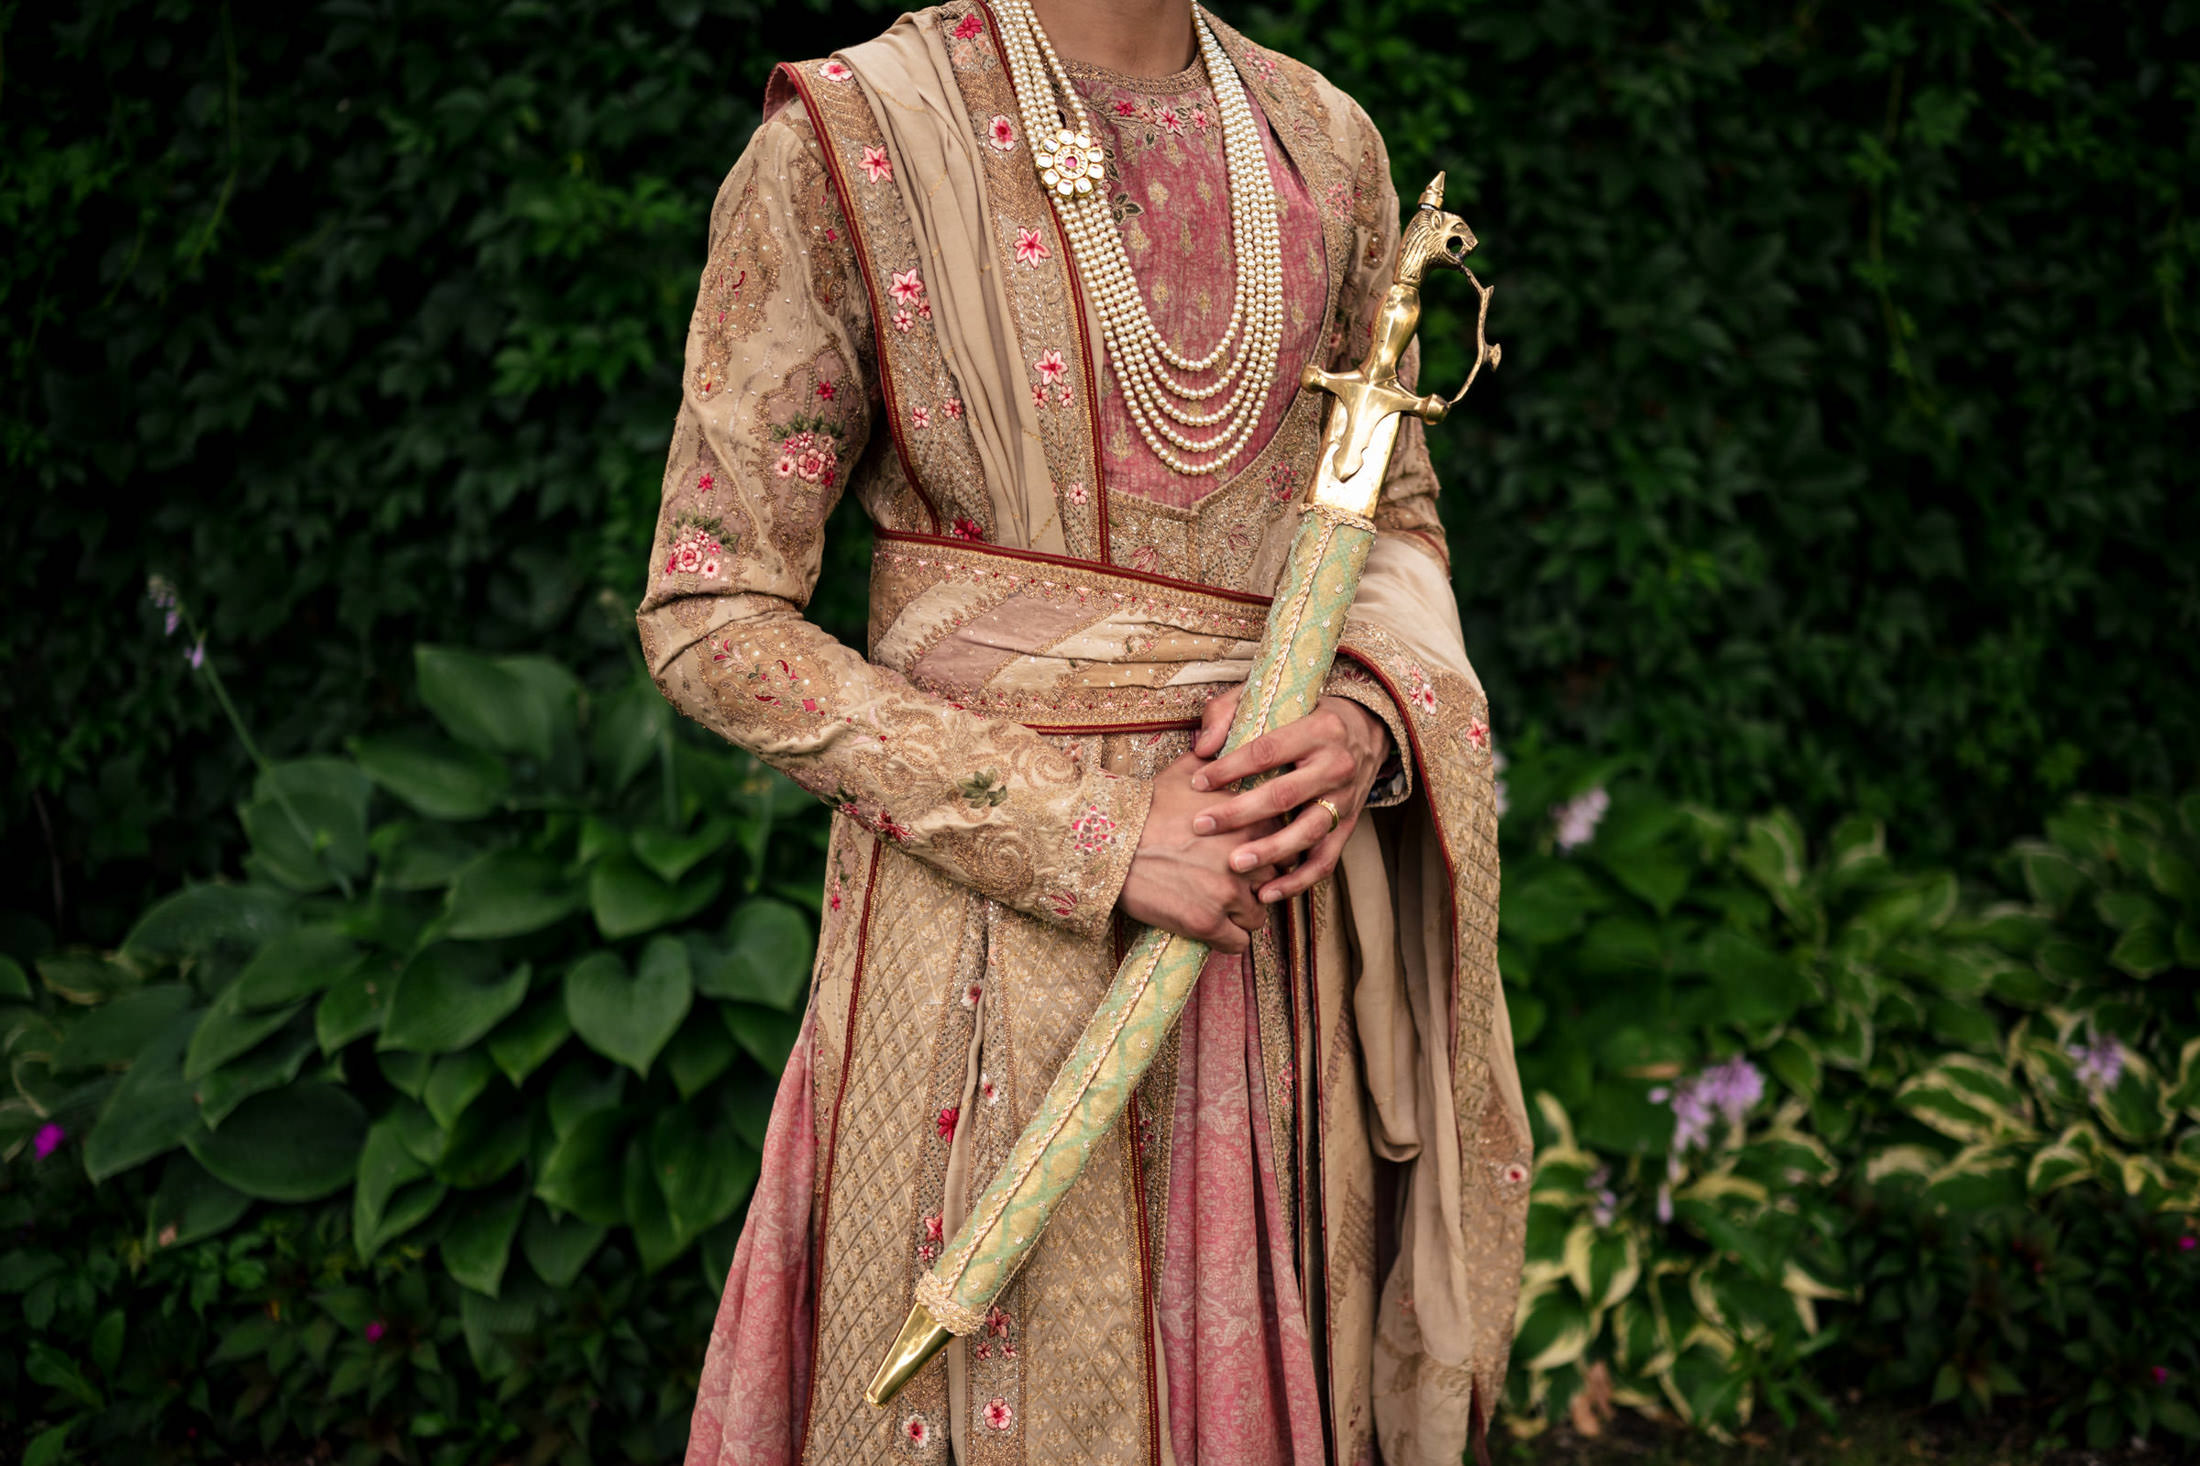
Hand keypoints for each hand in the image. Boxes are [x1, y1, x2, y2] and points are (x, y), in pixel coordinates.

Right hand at [1118, 750, 1281, 953]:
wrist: (1107, 841)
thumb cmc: (1146, 804)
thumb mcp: (1188, 769)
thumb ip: (1222, 761)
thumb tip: (1230, 747)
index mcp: (1252, 820)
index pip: (1283, 845)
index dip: (1264, 851)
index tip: (1246, 855)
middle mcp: (1247, 856)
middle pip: (1273, 881)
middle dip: (1254, 883)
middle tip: (1229, 881)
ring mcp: (1228, 892)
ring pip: (1258, 916)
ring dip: (1241, 914)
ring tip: (1217, 905)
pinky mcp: (1207, 922)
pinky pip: (1237, 944)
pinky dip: (1226, 939)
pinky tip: (1210, 927)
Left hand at [1186, 684, 1389, 902]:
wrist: (1367, 729)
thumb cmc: (1306, 712)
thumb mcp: (1272, 697)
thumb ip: (1229, 712)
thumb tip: (1203, 748)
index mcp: (1319, 729)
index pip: (1267, 751)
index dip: (1230, 768)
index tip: (1198, 782)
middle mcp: (1337, 765)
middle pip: (1284, 795)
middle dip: (1239, 814)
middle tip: (1201, 826)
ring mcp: (1346, 799)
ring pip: (1308, 832)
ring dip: (1270, 852)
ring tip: (1235, 864)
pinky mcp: (1350, 826)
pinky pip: (1326, 861)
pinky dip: (1297, 881)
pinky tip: (1267, 893)